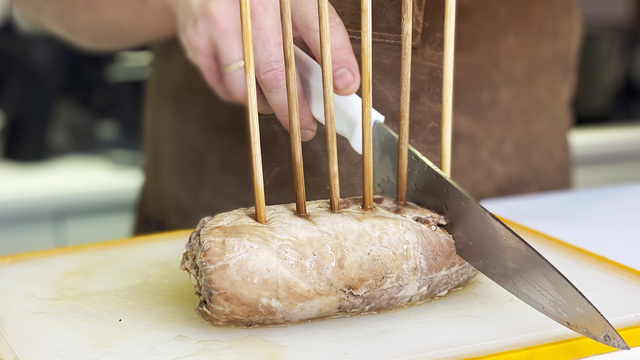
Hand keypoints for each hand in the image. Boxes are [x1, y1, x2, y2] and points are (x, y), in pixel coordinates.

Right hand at [167, 0, 360, 140]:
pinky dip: (240, 96)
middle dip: (293, 108)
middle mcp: (247, 6)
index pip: (317, 26)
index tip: (345, 86)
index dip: (335, 59)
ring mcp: (217, 25)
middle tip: (306, 128)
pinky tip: (249, 86)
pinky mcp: (196, 44)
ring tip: (275, 101)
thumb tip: (342, 80)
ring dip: (264, 104)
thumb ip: (316, 34)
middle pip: (274, 70)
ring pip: (244, 88)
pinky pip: (223, 87)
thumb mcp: (292, 5)